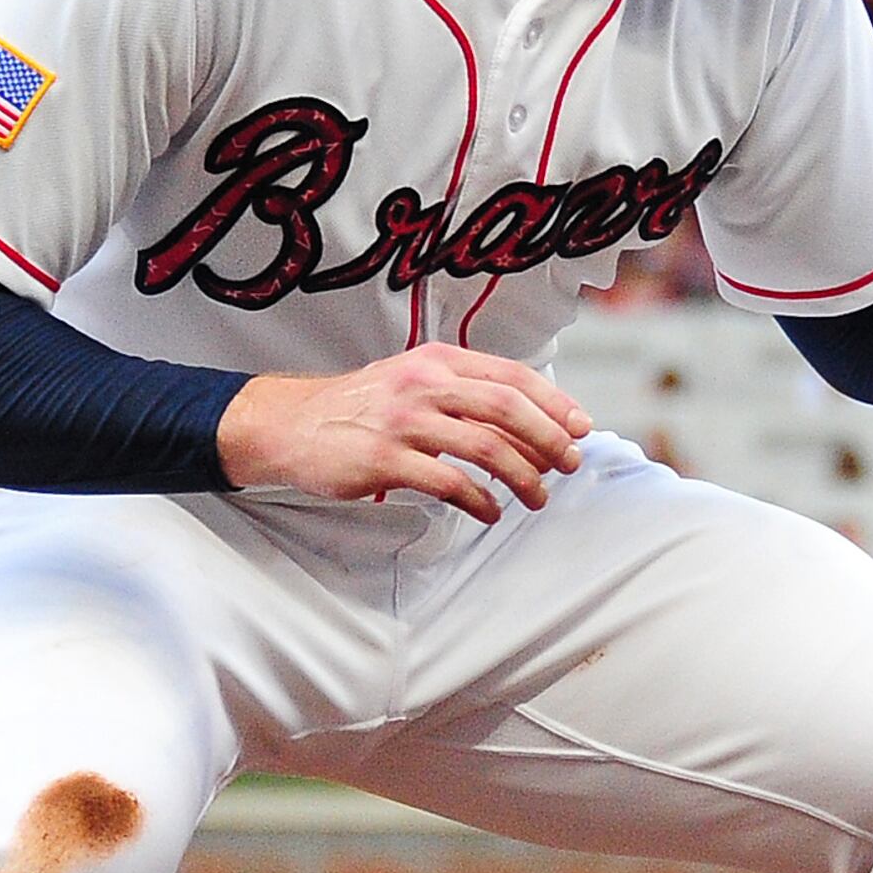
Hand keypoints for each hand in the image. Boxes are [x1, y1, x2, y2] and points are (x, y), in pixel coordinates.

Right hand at [219, 344, 590, 524]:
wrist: (291, 424)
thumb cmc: (360, 408)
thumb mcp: (413, 381)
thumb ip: (463, 394)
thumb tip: (527, 426)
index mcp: (438, 360)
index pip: (512, 375)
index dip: (555, 402)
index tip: (580, 427)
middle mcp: (424, 383)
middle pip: (508, 407)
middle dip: (549, 439)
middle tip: (568, 464)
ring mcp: (405, 420)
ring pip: (486, 446)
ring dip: (522, 477)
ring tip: (536, 498)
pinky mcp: (386, 459)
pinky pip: (450, 482)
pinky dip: (480, 501)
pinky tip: (490, 512)